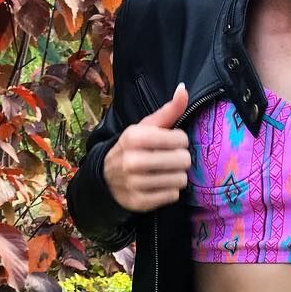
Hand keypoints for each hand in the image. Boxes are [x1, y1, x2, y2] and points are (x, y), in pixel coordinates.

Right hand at [103, 82, 190, 212]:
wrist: (106, 177)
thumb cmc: (133, 147)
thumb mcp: (146, 126)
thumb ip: (169, 110)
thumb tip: (184, 88)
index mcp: (135, 137)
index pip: (181, 139)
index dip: (180, 141)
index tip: (170, 143)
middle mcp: (132, 161)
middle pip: (183, 160)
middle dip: (180, 159)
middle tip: (169, 159)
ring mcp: (135, 183)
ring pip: (180, 180)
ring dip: (176, 176)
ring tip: (164, 172)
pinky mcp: (139, 202)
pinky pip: (172, 196)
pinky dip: (170, 190)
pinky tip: (159, 184)